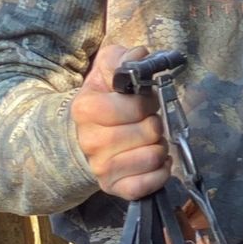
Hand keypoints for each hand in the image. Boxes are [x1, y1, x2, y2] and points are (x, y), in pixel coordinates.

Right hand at [70, 43, 175, 199]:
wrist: (82, 136)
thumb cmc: (101, 101)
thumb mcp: (107, 71)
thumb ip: (123, 58)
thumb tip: (141, 55)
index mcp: (86, 109)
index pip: (135, 107)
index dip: (147, 102)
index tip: (143, 101)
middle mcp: (91, 142)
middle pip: (149, 132)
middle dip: (155, 124)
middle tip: (146, 122)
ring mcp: (101, 168)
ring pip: (154, 157)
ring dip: (159, 147)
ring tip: (149, 141)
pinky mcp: (114, 188)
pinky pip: (149, 184)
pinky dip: (160, 172)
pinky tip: (154, 161)